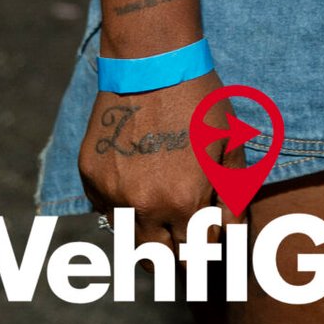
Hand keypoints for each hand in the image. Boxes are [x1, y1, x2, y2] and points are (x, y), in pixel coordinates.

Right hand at [77, 71, 239, 245]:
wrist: (152, 61)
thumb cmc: (200, 99)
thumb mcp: (229, 142)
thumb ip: (232, 193)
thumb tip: (229, 232)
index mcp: (186, 200)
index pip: (199, 251)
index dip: (210, 244)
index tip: (211, 236)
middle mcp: (146, 206)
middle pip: (161, 261)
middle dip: (177, 257)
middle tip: (186, 243)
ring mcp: (114, 194)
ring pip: (129, 244)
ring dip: (148, 241)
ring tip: (162, 229)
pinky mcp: (91, 178)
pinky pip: (106, 214)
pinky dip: (122, 213)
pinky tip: (137, 195)